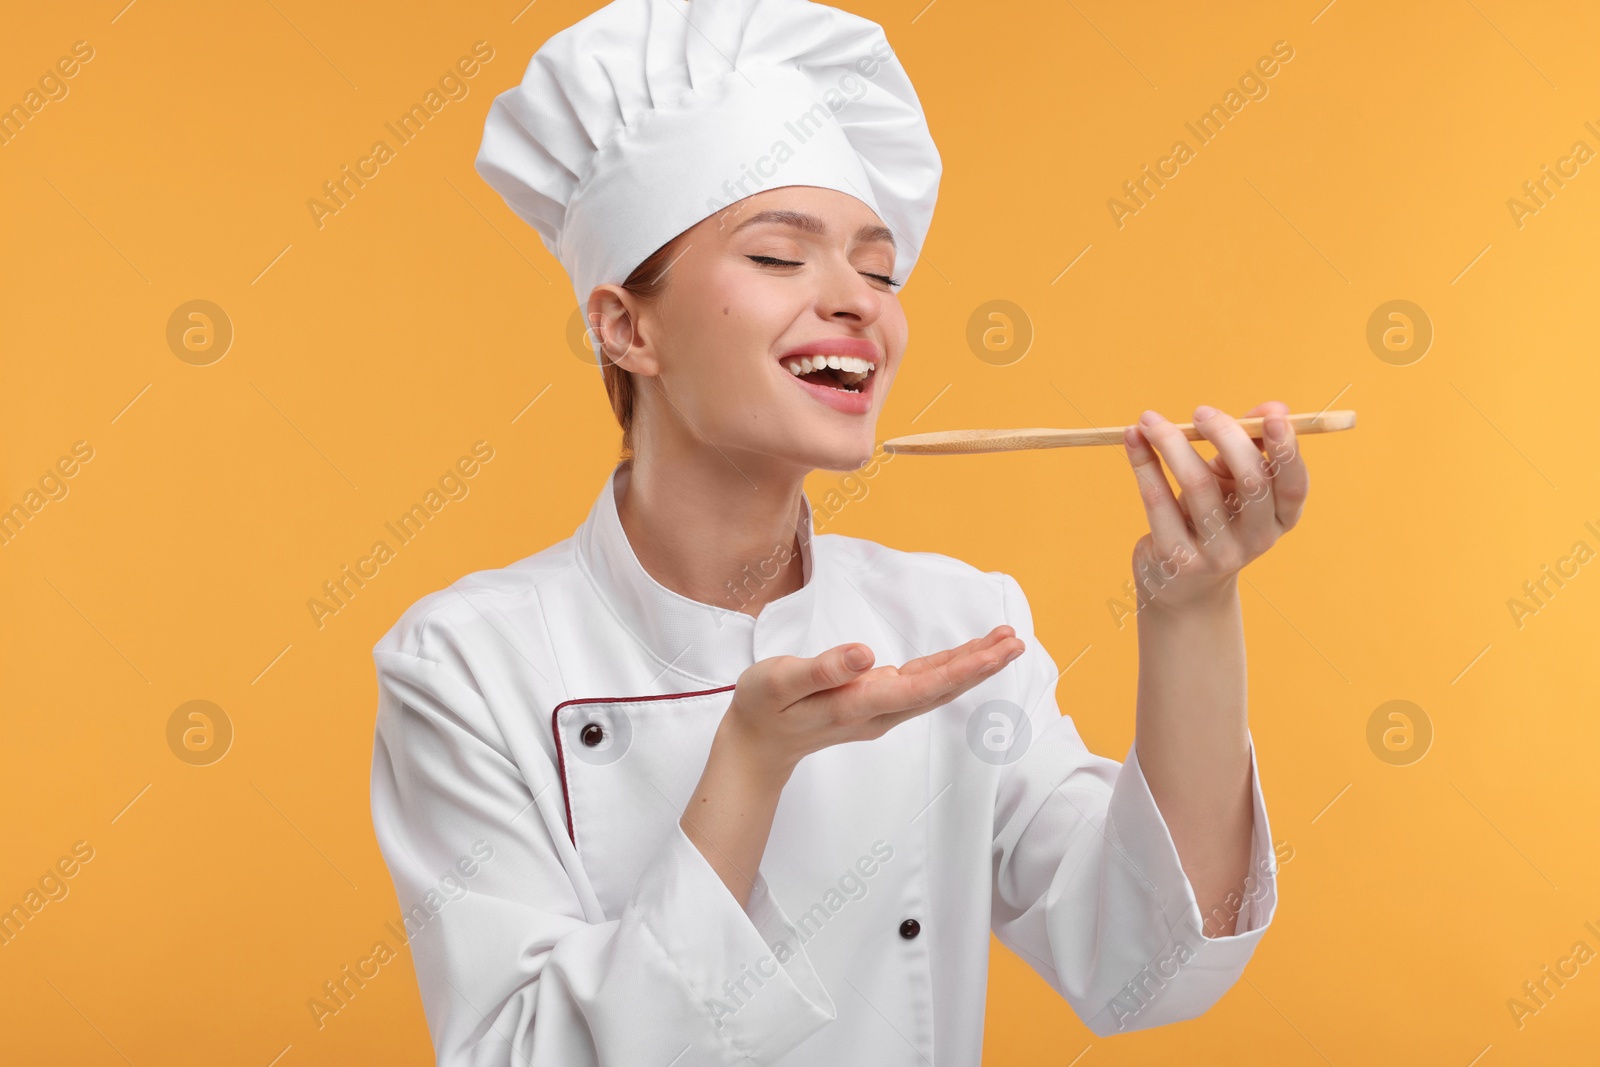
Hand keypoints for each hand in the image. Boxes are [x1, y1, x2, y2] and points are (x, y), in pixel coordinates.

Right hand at [720, 627, 1024, 774]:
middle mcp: (879, 711)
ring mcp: (880, 710)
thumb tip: (868, 654)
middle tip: (1014, 641)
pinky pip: (922, 685)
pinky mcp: (876, 702)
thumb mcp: (780, 681)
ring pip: (935, 687)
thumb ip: (824, 669)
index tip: (997, 649)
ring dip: (971, 666)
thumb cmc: (764, 707)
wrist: (758, 744)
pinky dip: (949, 669)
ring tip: (1002, 642)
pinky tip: (965, 657)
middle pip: (940, 688)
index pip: (923, 686)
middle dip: (981, 665)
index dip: (965, 667)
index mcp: (860, 704)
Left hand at [1121, 400, 1308, 613]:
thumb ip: (1249, 444)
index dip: (1286, 449)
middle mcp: (1256, 540)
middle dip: (1226, 435)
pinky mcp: (1177, 558)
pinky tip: (1133, 439)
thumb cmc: (1212, 518)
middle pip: (1252, 481)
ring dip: (1171, 442)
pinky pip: (1159, 500)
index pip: (1294, 484)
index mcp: (1280, 519)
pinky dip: (1144, 463)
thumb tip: (1274, 406)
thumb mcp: (1233, 483)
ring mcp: (1217, 553)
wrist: (1181, 583)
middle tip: (1200, 412)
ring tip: (1150, 420)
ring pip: (1198, 485)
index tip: (1270, 415)